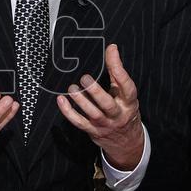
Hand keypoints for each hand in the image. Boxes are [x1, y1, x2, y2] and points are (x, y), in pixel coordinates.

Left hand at [56, 43, 143, 170]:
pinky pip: (79, 122)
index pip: (127, 86)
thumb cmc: (125, 110)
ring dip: (81, 101)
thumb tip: (111, 48)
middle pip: (107, 104)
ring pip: (93, 114)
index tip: (111, 51)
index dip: (119, 69)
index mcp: (129, 102)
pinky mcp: (93, 131)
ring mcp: (105, 124)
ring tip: (72, 89)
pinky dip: (69, 112)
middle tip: (84, 78)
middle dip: (95, 92)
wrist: (128, 142)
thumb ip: (117, 73)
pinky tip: (61, 100)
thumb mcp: (126, 94)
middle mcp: (118, 114)